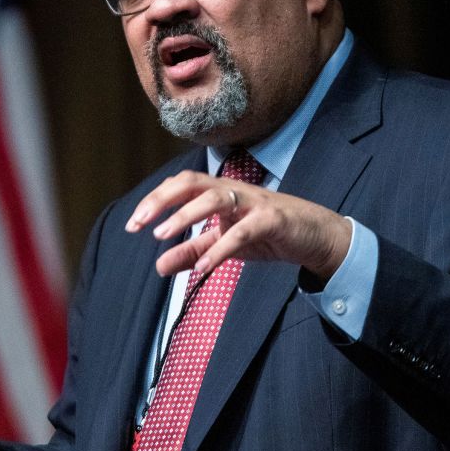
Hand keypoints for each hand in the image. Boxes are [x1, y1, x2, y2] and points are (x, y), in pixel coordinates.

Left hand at [125, 170, 351, 282]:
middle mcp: (234, 191)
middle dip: (162, 200)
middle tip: (139, 224)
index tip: (133, 225)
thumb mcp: (224, 245)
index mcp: (220, 192)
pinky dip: (220, 249)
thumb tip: (158, 266)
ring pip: (215, 199)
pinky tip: (201, 268)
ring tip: (161, 237)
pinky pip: (243, 232)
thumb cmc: (269, 234)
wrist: (316, 236)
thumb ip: (193, 252)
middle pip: (192, 182)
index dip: (155, 200)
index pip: (181, 186)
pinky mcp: (273, 220)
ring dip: (185, 216)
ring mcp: (254, 203)